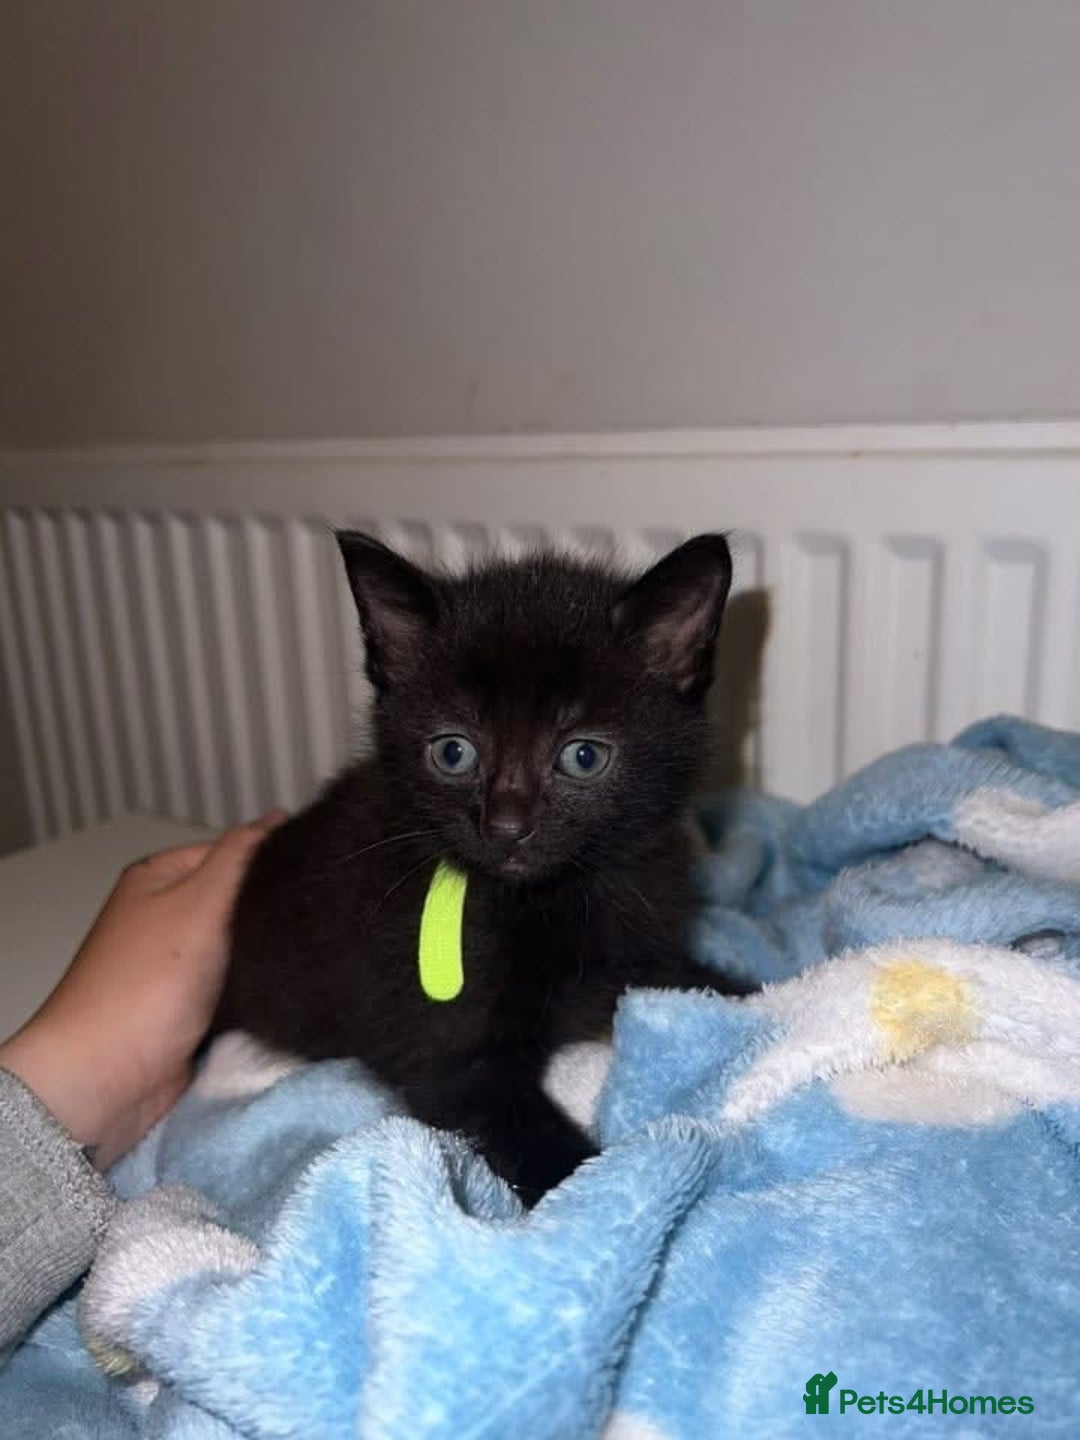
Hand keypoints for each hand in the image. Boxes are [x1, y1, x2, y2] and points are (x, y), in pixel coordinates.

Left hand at [0, 813, 284, 1167]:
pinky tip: (294, 989)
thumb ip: (242, 856)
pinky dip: (261, 991)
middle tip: (323, 921)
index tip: (317, 881)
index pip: (235, 852)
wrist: (108, 1079)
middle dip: (276, 914)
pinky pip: (240, 989)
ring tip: (319, 955)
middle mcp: (167, 916)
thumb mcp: (200, 901)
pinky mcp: (193, 1011)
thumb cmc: (151, 982)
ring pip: (246, 949)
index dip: (275, 862)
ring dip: (272, 957)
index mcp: (160, 878)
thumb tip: (278, 817)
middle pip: (241, 902)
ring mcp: (180, 967)